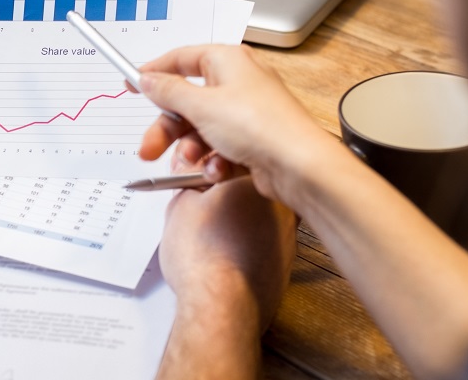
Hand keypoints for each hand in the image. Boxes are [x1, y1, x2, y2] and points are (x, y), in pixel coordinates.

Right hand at [136, 44, 340, 206]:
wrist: (300, 167)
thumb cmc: (261, 126)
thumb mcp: (201, 106)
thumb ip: (168, 91)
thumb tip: (149, 79)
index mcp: (227, 61)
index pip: (181, 59)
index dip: (154, 72)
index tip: (131, 83)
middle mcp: (237, 83)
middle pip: (187, 101)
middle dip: (167, 128)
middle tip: (149, 148)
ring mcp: (245, 113)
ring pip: (201, 128)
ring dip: (191, 148)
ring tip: (191, 162)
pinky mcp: (252, 141)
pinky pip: (219, 148)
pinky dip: (213, 161)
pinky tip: (217, 170)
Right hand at [156, 158, 296, 379]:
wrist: (221, 307)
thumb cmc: (206, 258)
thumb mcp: (181, 203)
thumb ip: (185, 177)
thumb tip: (185, 166)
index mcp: (258, 182)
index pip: (228, 161)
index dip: (201, 169)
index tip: (188, 178)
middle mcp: (280, 207)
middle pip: (243, 189)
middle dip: (216, 193)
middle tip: (192, 203)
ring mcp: (286, 239)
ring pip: (252, 218)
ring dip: (230, 220)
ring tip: (202, 232)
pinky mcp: (282, 267)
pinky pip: (258, 245)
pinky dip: (240, 245)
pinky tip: (218, 253)